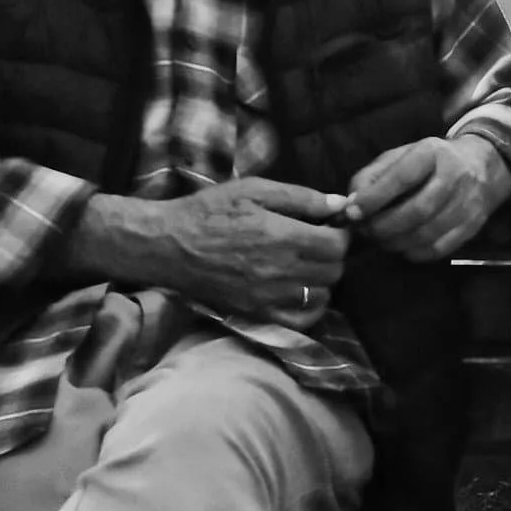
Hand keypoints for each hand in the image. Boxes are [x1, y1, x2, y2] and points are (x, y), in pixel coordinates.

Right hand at [141, 178, 353, 319]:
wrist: (169, 246)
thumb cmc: (209, 211)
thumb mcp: (253, 190)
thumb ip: (299, 197)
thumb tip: (340, 204)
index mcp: (281, 235)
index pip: (337, 244)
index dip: (340, 233)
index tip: (330, 227)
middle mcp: (281, 271)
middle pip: (334, 271)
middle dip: (332, 255)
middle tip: (316, 243)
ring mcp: (271, 297)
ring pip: (323, 295)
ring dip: (322, 279)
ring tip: (305, 265)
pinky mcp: (259, 314)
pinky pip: (303, 320)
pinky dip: (311, 307)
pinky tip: (301, 291)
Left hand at [347, 135, 510, 259]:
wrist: (482, 166)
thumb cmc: (430, 162)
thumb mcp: (401, 157)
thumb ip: (373, 177)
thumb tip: (351, 205)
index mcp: (432, 152)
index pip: (402, 177)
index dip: (375, 198)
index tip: (353, 213)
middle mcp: (455, 176)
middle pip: (418, 210)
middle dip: (385, 227)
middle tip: (367, 232)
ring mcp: (467, 204)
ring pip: (428, 234)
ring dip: (397, 243)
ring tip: (381, 241)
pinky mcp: (473, 226)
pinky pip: (439, 249)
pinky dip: (415, 253)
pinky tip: (403, 247)